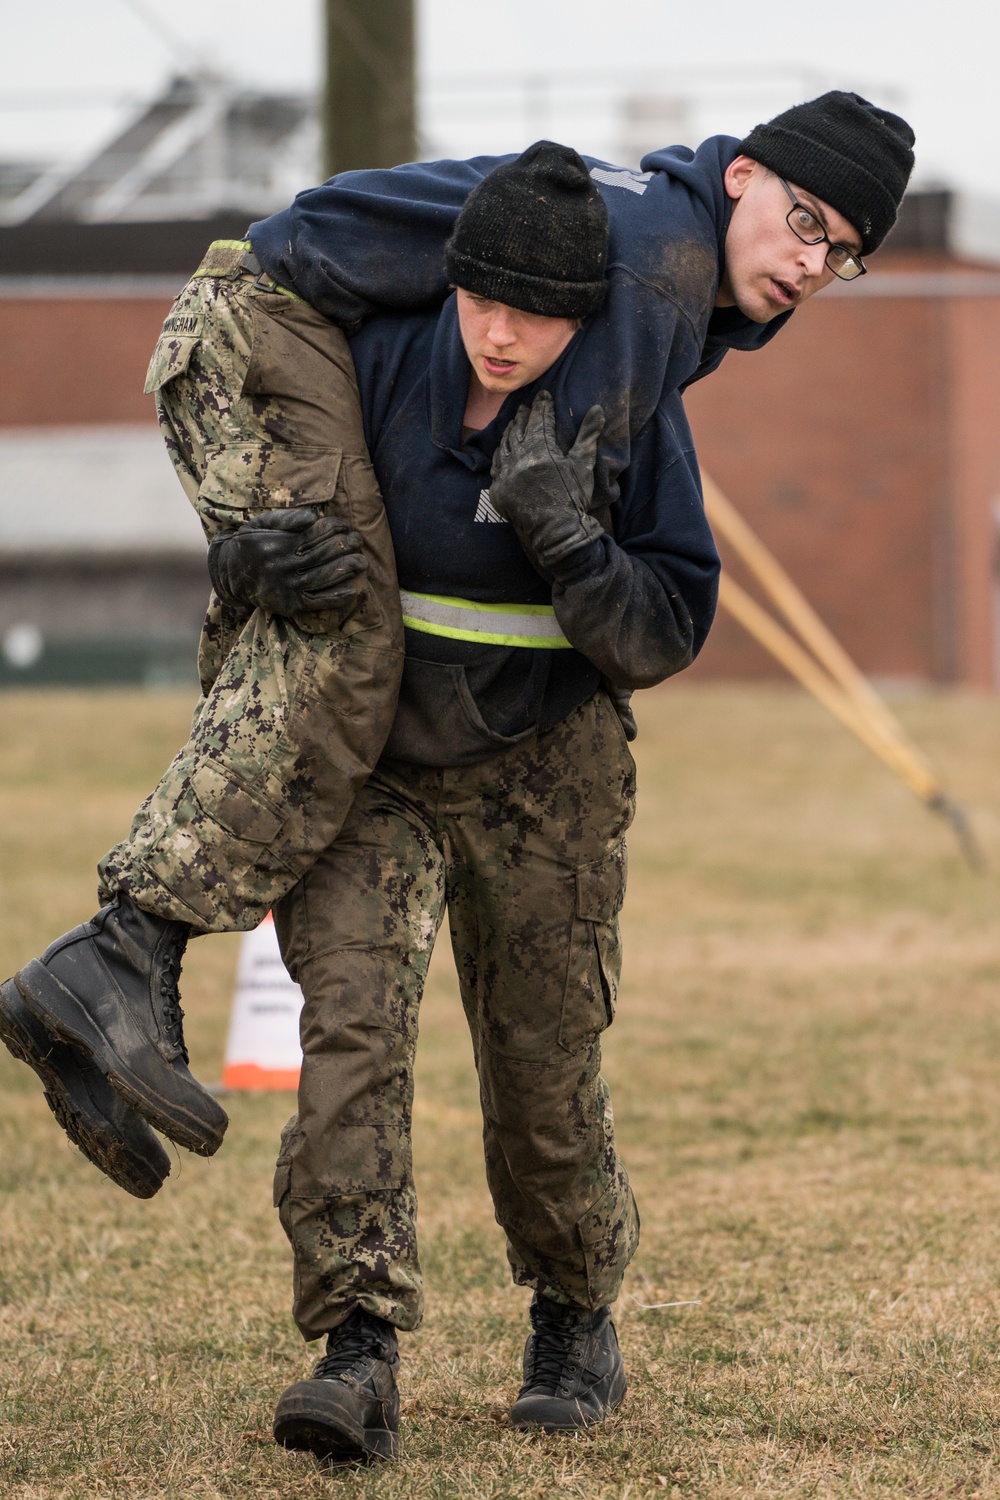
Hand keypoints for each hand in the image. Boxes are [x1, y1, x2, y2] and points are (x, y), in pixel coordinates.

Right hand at [208, 508, 367, 628]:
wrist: (230, 575)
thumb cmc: (251, 544)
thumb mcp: (261, 524)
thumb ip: (286, 519)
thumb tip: (313, 517)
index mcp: (278, 544)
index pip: (314, 534)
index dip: (334, 528)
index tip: (345, 525)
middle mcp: (283, 566)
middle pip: (323, 555)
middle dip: (345, 545)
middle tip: (358, 541)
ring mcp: (288, 587)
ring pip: (324, 577)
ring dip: (348, 568)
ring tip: (362, 561)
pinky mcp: (291, 605)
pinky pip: (319, 601)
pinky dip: (339, 597)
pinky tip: (355, 590)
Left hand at [489, 390, 605, 580]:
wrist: (556, 532)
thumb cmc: (573, 497)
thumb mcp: (583, 464)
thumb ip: (588, 435)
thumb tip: (597, 409)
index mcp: (540, 450)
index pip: (540, 420)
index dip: (543, 406)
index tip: (544, 395)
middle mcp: (519, 459)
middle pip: (519, 430)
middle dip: (524, 416)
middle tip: (527, 406)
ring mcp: (506, 475)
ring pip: (505, 445)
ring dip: (510, 431)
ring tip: (514, 423)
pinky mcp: (499, 491)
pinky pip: (496, 466)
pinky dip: (500, 454)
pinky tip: (503, 450)